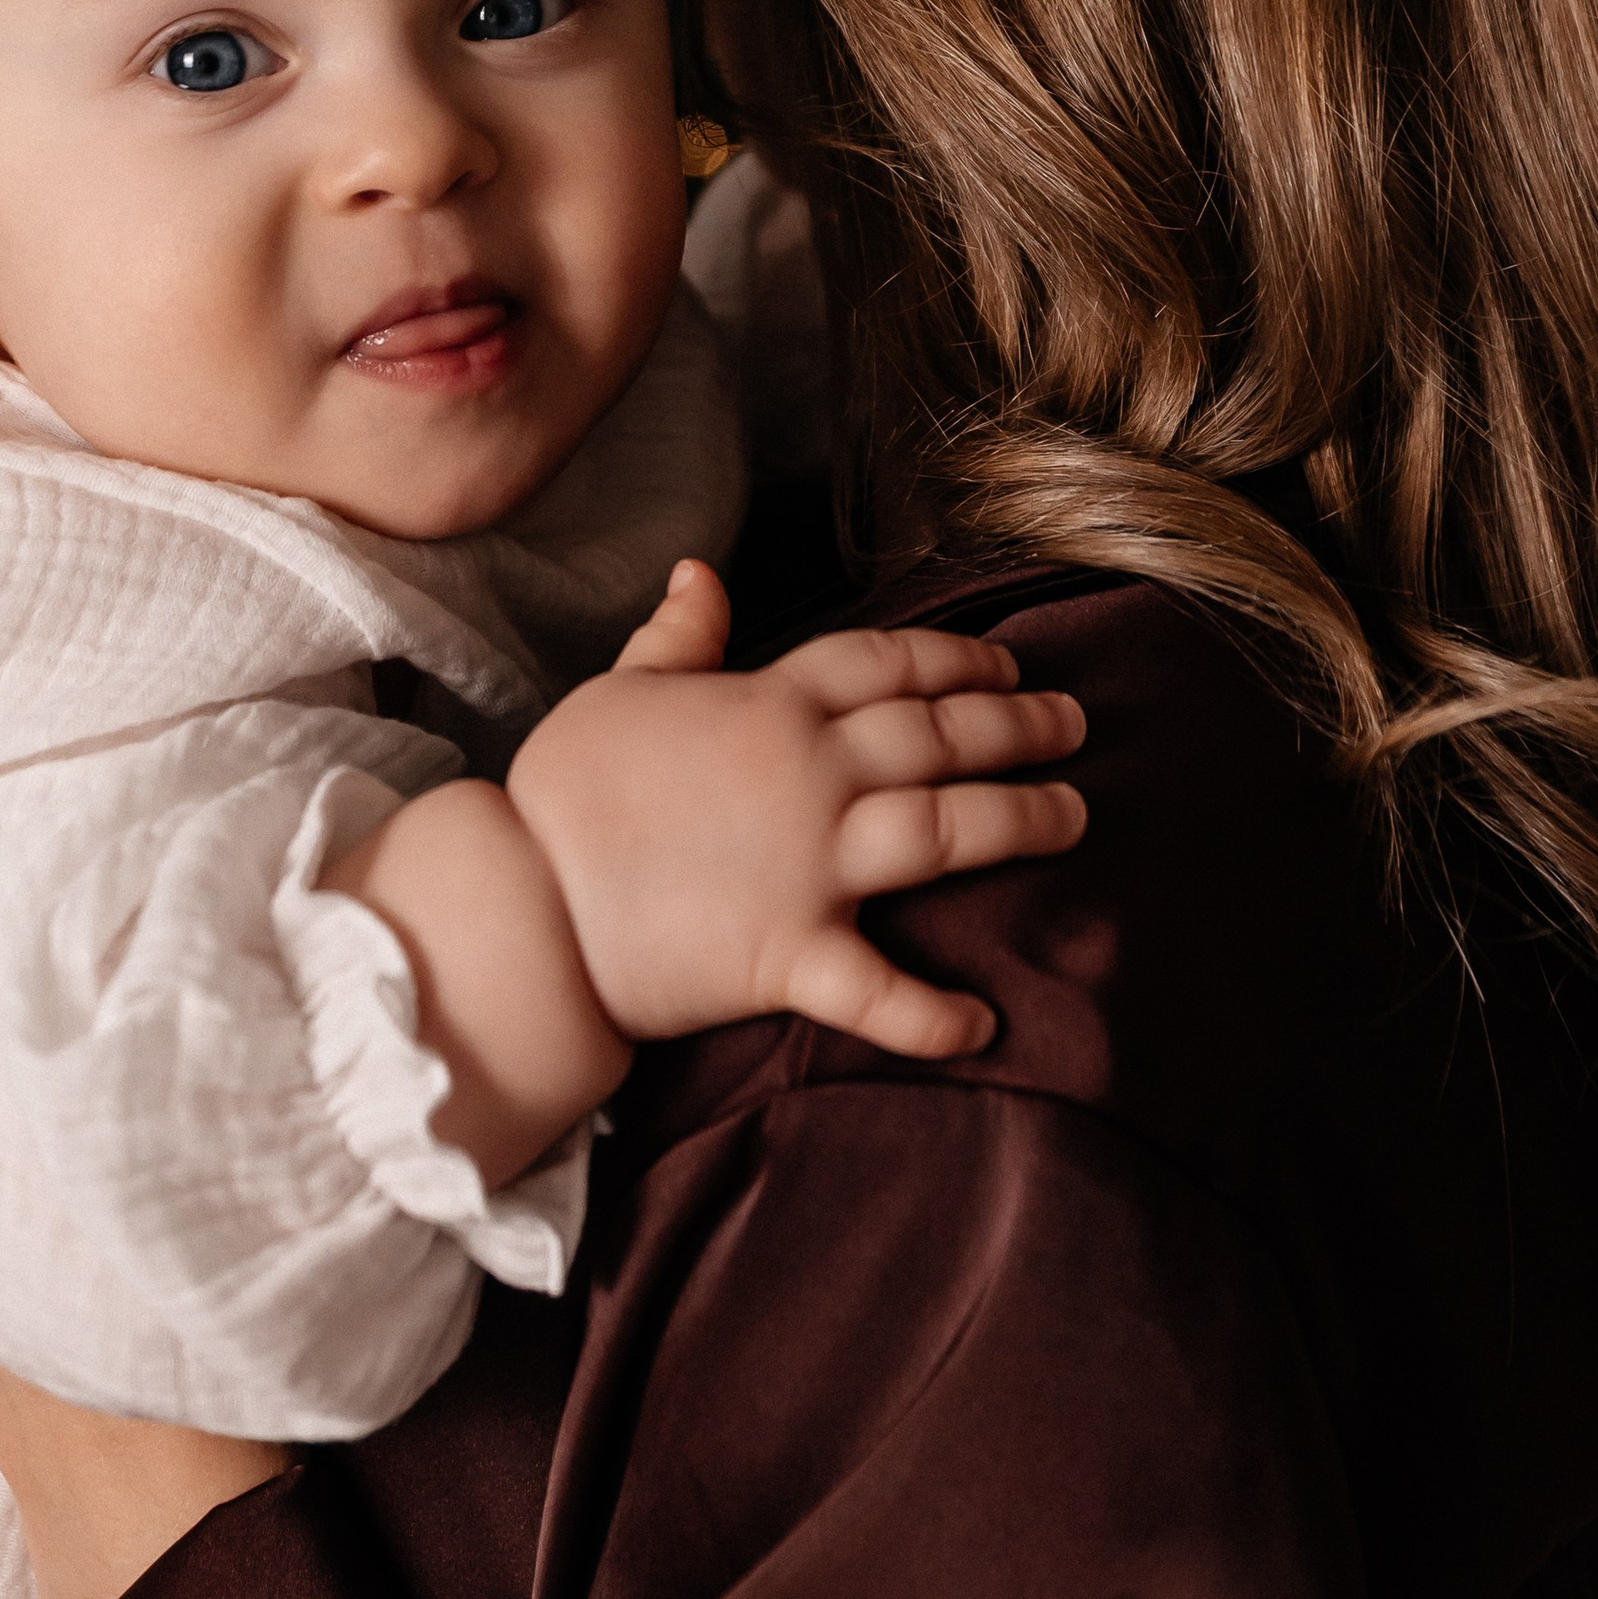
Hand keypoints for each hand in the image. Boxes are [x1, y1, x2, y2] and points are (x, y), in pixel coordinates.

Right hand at [507, 566, 1085, 1060]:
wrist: (524, 900)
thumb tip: (699, 573)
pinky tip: (985, 1025)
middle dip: (1016, 725)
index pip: (888, 664)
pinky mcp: (791, 954)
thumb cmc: (564, 793)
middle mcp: (809, 775)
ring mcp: (808, 865)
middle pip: (938, 735)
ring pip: (944, 830)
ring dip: (1020, 819)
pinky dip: (933, 1014)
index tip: (1008, 666)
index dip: (958, 661)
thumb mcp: (618, 690)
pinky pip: (879, 989)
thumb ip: (677, 637)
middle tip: (1073, 726)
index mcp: (769, 705)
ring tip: (1073, 816)